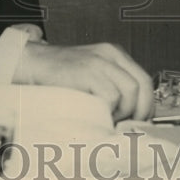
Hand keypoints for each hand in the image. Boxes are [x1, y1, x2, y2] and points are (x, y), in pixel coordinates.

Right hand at [13, 41, 153, 121]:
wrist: (33, 64)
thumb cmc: (61, 76)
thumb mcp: (93, 73)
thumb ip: (112, 84)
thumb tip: (132, 115)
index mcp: (115, 54)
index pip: (145, 80)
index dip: (146, 105)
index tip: (139, 121)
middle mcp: (110, 54)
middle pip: (142, 85)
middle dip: (138, 111)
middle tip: (125, 125)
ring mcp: (99, 61)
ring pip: (129, 92)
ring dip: (121, 112)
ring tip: (107, 119)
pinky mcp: (87, 71)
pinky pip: (110, 96)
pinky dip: (107, 110)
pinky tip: (94, 114)